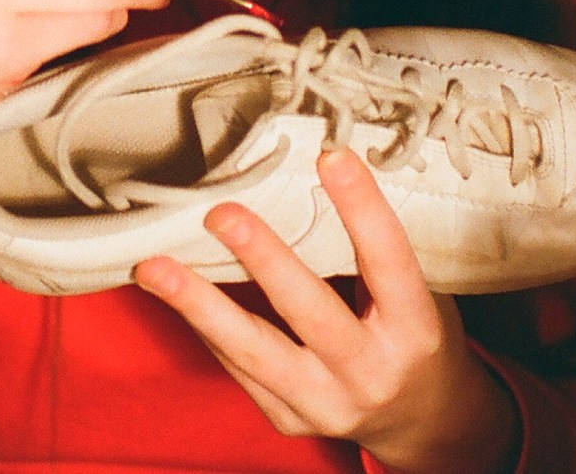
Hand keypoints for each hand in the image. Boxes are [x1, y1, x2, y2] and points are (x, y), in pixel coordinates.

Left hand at [134, 147, 520, 473]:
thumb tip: (312, 176)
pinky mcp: (290, 418)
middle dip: (264, 260)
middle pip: (311, 312)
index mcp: (415, 331)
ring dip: (198, 305)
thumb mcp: (419, 295)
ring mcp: (328, 403)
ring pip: (254, 352)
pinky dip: (206, 326)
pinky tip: (176, 292)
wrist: (421, 421)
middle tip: (221, 213)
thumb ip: (373, 254)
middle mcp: (372, 372)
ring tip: (153, 268)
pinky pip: (239, 368)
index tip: (330, 155)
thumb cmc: (413, 335)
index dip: (361, 208)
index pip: (388, 261)